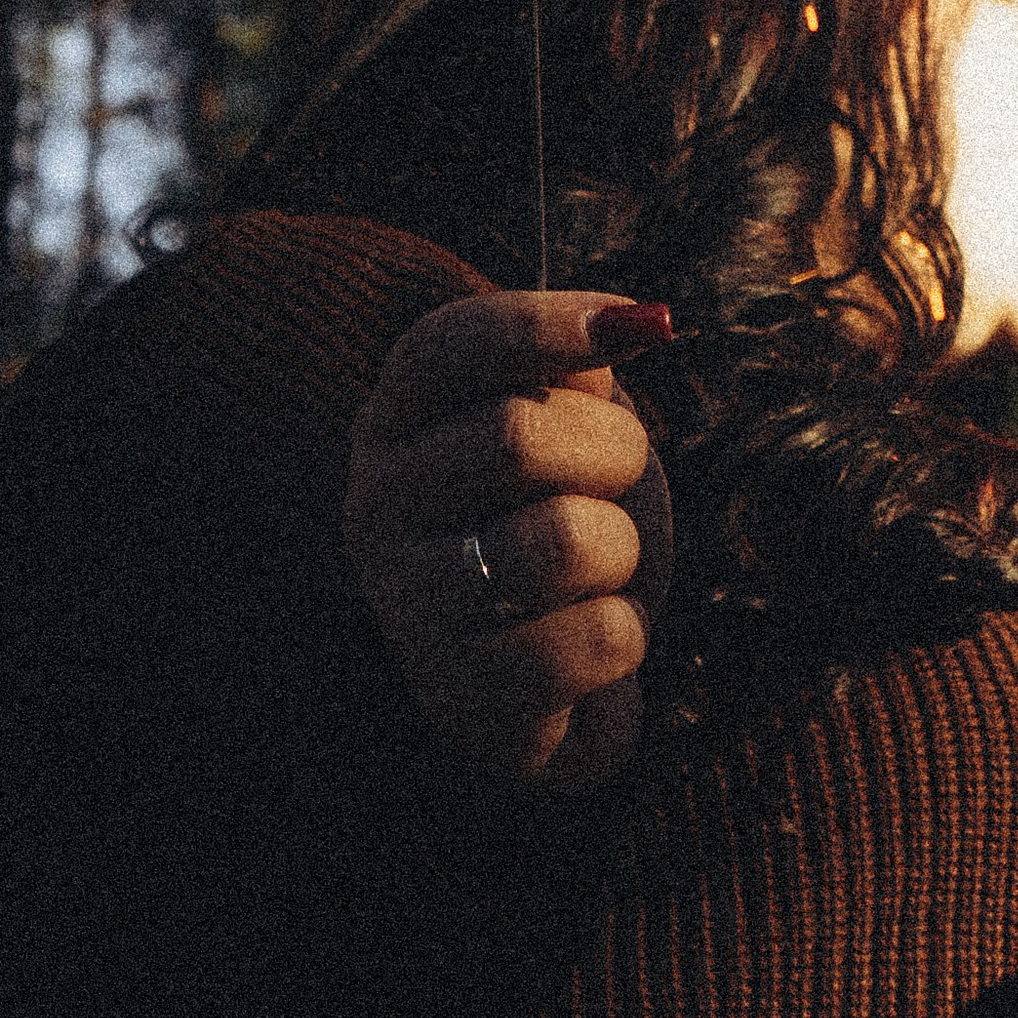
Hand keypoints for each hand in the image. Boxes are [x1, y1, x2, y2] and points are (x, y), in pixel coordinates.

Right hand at [348, 293, 675, 783]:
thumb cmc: (560, 521)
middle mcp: (377, 507)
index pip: (444, 348)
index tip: (641, 325)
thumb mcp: (563, 425)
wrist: (552, 678)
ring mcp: (410, 606)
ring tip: (597, 569)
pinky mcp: (468, 697)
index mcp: (393, 422)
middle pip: (515, 437)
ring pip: (563, 541)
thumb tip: (640, 320)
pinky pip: (594, 637)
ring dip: (620, 549)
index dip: (544, 324)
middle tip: (614, 481)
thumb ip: (578, 365)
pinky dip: (623, 634)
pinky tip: (587, 640)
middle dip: (610, 453)